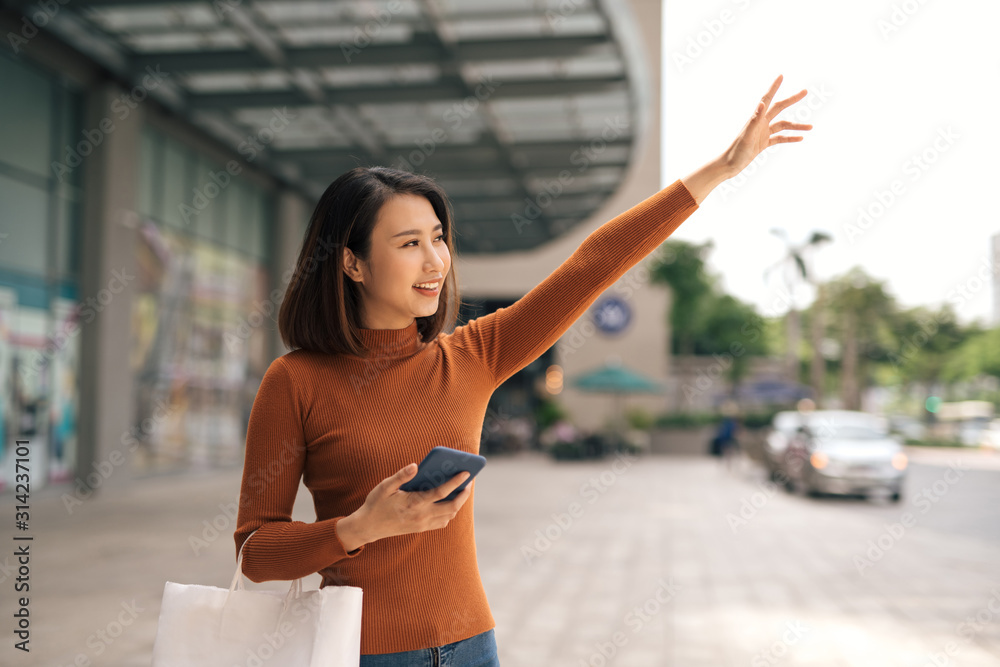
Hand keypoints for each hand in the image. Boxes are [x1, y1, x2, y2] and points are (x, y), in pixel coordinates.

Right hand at [347, 463, 473, 546]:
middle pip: (451, 507)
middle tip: (469, 483)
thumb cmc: (376, 503)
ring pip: (449, 516)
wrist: (368, 527)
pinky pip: (442, 522)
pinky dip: (449, 513)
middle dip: (463, 495)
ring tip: (461, 491)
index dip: (456, 482)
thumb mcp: (385, 486)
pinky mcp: (421, 529)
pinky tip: (448, 502)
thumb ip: (401, 476)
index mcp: (414, 503)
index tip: (466, 473)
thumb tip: (416, 465)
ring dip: (458, 504)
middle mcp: (422, 516)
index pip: (441, 492)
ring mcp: (422, 524)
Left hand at [681, 74, 812, 204]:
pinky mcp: (763, 144)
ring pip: (783, 125)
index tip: (781, 76)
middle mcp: (760, 123)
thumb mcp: (747, 135)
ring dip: (796, 126)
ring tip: (811, 127)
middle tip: (805, 91)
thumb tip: (762, 104)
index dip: (774, 87)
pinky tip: (800, 138)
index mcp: (757, 119)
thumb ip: (755, 119)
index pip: (767, 99)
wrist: (729, 166)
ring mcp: (763, 133)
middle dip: (792, 100)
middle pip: (779, 108)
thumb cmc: (736, 151)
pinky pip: (780, 138)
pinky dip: (790, 138)